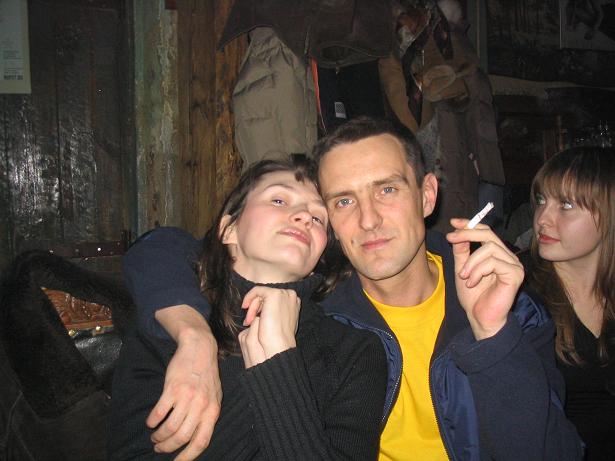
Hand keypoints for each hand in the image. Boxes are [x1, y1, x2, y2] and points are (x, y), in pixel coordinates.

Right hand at [149, 306, 221, 459]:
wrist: (199, 348)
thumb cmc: (206, 375)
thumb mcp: (214, 396)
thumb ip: (207, 416)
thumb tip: (196, 440)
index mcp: (212, 411)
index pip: (201, 442)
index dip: (188, 456)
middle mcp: (201, 406)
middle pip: (182, 437)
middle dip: (168, 447)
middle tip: (159, 448)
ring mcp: (186, 397)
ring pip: (170, 428)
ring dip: (158, 436)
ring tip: (154, 436)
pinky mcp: (172, 388)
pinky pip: (159, 412)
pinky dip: (153, 421)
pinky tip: (151, 423)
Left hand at [238, 286, 300, 366]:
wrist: (278, 345)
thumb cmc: (277, 339)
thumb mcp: (278, 322)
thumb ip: (274, 312)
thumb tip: (262, 310)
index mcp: (294, 302)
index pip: (275, 300)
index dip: (262, 308)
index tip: (253, 320)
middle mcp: (291, 296)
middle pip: (267, 296)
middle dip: (256, 308)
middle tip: (247, 322)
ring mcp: (284, 294)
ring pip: (261, 294)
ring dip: (252, 308)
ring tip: (248, 322)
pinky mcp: (274, 294)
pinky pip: (257, 290)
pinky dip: (249, 297)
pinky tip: (245, 307)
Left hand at [446, 219, 523, 339]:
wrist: (480, 318)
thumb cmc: (473, 296)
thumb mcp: (462, 268)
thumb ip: (462, 251)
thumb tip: (457, 233)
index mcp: (497, 254)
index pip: (486, 232)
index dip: (470, 225)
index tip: (453, 223)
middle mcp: (508, 257)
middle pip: (489, 235)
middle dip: (467, 234)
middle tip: (451, 238)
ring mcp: (514, 265)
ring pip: (489, 248)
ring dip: (471, 261)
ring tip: (463, 276)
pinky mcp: (515, 275)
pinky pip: (494, 262)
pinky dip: (478, 271)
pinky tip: (471, 283)